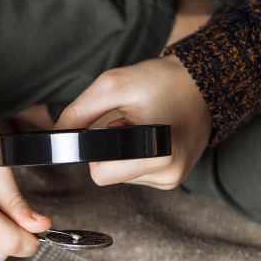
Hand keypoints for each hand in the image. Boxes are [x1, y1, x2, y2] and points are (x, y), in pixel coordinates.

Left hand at [55, 55, 211, 189]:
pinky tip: (151, 133)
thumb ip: (80, 111)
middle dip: (110, 149)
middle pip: (108, 175)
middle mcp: (168, 175)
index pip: (101, 173)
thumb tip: (57, 135)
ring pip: (121, 174)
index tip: (110, 125)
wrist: (204, 82)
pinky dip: (136, 154)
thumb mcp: (115, 85)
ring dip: (123, 150)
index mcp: (159, 156)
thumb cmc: (164, 81)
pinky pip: (136, 172)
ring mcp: (173, 179)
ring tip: (144, 123)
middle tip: (129, 121)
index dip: (95, 150)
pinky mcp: (173, 177)